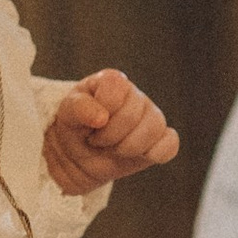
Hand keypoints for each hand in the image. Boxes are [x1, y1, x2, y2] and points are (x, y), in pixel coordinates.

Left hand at [43, 71, 179, 197]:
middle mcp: (136, 96)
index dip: (99, 113)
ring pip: (153, 129)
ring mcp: (151, 117)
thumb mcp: (67, 113)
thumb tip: (101, 118)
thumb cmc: (74, 127)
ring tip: (113, 148)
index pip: (116, 90)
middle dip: (109, 136)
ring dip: (127, 147)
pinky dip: (154, 153)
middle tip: (97, 140)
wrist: (78, 156)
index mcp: (113, 82)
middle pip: (133, 116)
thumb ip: (80, 108)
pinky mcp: (160, 141)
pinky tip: (137, 155)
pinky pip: (170, 145)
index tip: (88, 123)